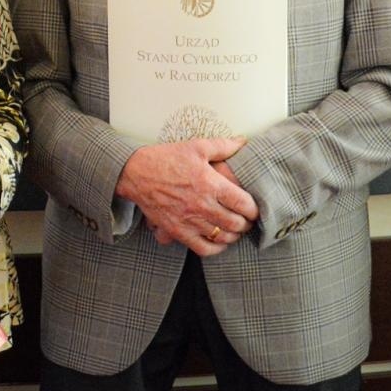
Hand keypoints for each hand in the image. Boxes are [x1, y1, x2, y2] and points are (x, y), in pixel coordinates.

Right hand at [115, 138, 258, 256]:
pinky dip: (216, 248)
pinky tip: (218, 241)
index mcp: (210, 184)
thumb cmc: (167, 158)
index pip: (244, 204)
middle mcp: (202, 205)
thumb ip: (223, 146)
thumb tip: (242, 142)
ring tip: (235, 229)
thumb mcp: (196, 147)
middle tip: (247, 220)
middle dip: (246, 224)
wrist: (136, 173)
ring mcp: (190, 221)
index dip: (254, 209)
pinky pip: (203, 248)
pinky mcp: (178, 231)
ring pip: (222, 237)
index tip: (254, 209)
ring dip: (233, 235)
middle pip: (236, 223)